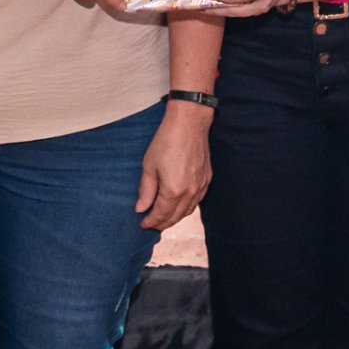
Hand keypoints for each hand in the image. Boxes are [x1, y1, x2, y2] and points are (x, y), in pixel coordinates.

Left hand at [135, 101, 212, 229]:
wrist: (189, 123)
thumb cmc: (167, 141)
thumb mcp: (149, 165)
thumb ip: (146, 190)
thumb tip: (141, 208)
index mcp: (173, 190)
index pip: (161, 215)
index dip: (150, 222)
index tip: (143, 224)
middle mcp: (190, 192)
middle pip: (175, 217)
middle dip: (162, 223)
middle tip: (151, 224)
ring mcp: (201, 187)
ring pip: (187, 211)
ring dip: (175, 218)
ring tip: (163, 218)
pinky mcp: (207, 180)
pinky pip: (196, 202)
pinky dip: (186, 208)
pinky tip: (179, 206)